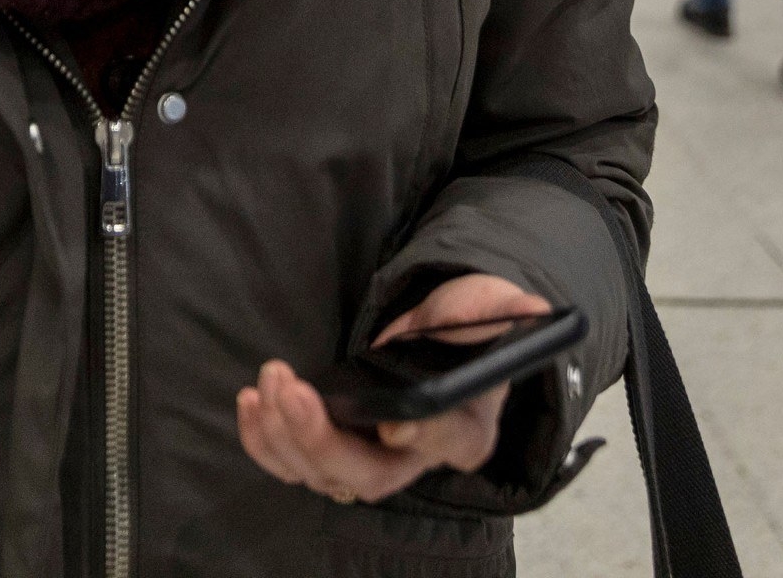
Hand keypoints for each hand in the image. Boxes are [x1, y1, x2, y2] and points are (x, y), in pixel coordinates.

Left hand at [235, 274, 549, 505]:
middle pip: (367, 476)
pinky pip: (294, 462)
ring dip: (284, 436)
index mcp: (467, 428)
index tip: (394, 422)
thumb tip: (532, 306)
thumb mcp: (491, 307)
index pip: (449, 443)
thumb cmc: (468, 324)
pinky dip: (264, 441)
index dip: (423, 435)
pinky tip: (250, 401)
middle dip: (320, 440)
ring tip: (267, 383)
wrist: (438, 333)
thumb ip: (505, 308)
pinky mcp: (335, 444)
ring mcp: (371, 456)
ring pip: (322, 474)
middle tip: (291, 389)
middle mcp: (417, 455)